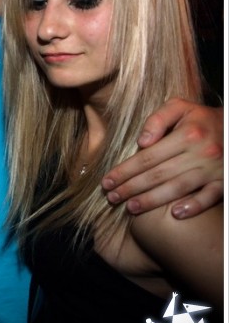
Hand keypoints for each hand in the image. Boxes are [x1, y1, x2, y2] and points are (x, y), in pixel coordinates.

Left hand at [102, 98, 222, 218]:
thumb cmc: (202, 119)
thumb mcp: (181, 108)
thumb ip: (158, 119)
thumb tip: (142, 141)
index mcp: (187, 135)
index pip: (147, 157)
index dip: (124, 170)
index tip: (106, 181)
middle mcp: (201, 153)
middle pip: (158, 174)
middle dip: (131, 188)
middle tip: (111, 198)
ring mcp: (214, 169)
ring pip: (178, 188)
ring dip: (152, 200)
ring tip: (130, 208)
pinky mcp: (225, 182)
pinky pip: (209, 197)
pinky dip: (193, 206)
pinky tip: (175, 214)